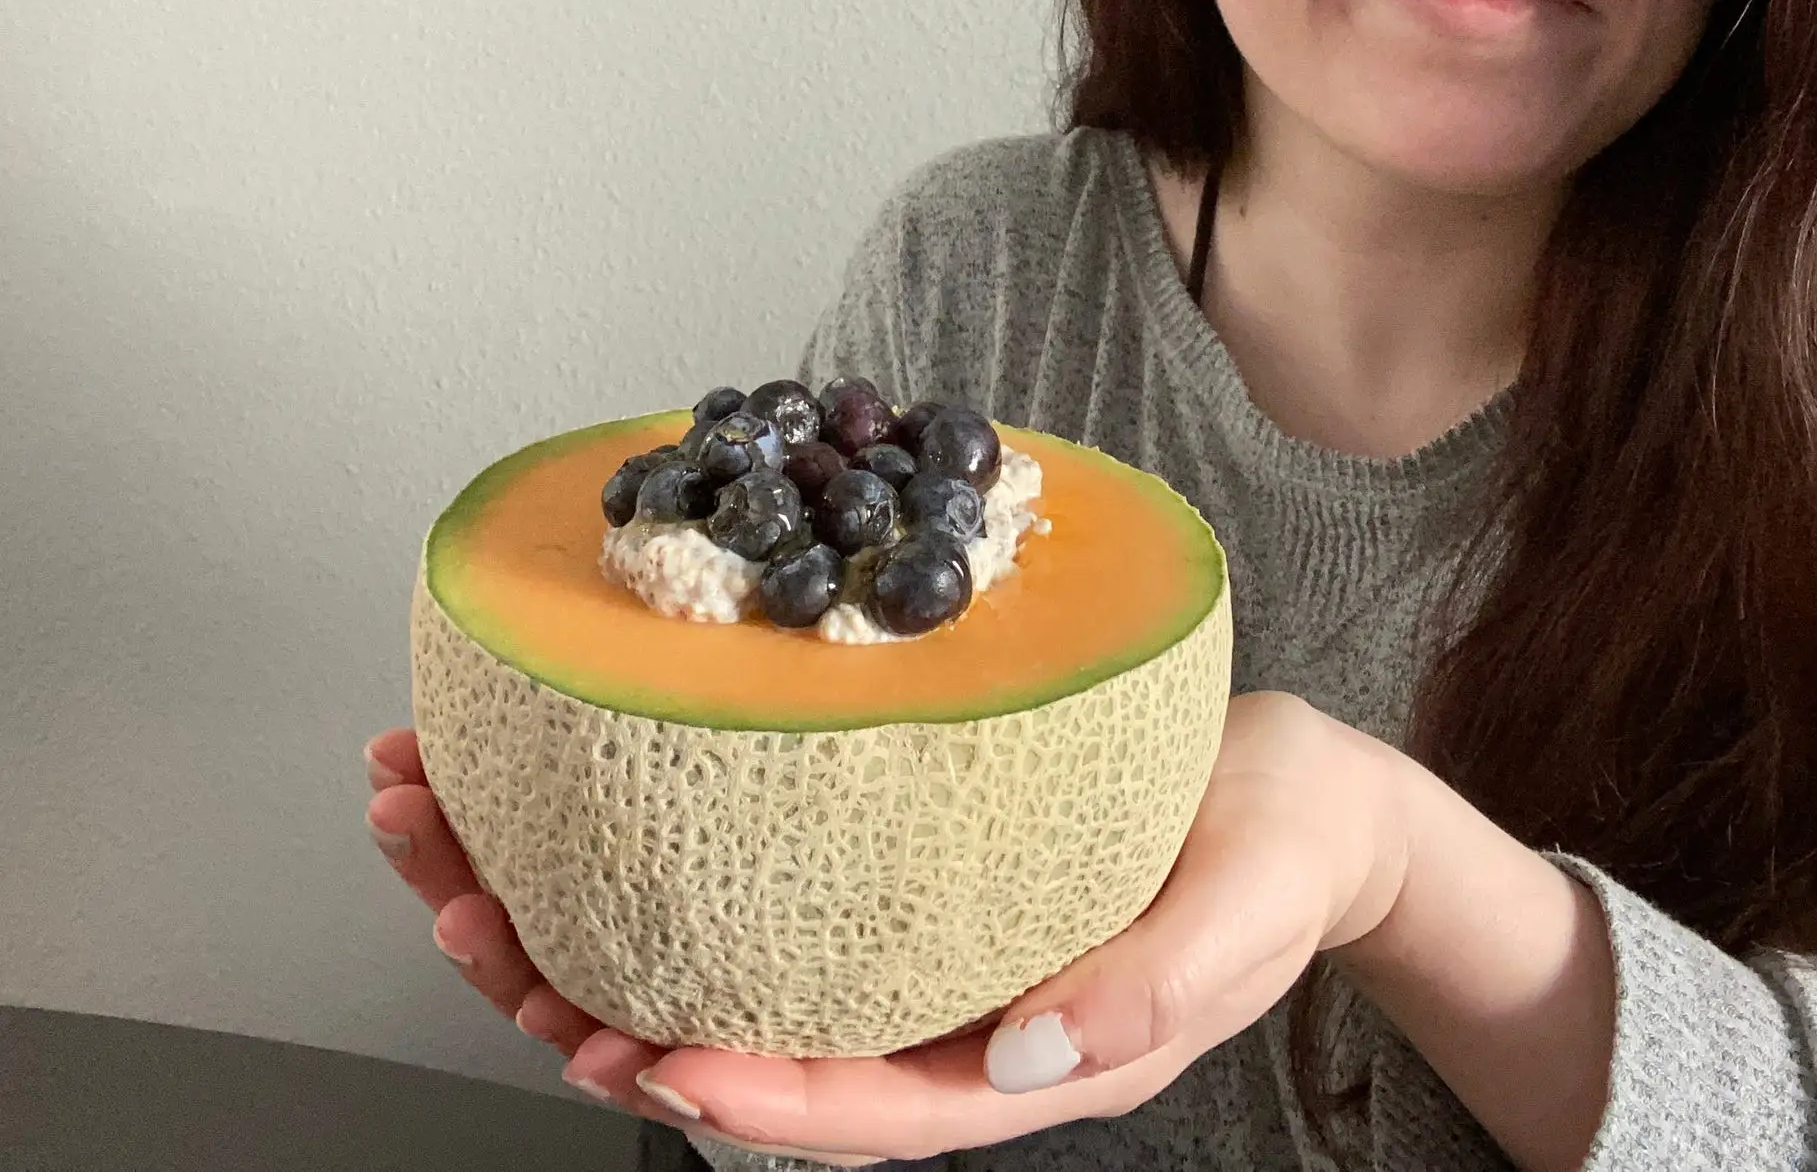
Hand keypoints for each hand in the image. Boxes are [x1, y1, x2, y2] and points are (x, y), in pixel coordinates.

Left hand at [366, 694, 1406, 1164]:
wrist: (1299, 795)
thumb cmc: (1277, 854)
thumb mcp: (1244, 914)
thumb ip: (1151, 991)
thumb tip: (1026, 1057)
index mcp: (1009, 1061)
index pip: (853, 1106)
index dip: (740, 1094)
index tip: (629, 1052)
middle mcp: (925, 1018)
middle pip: (725, 1036)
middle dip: (568, 987)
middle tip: (453, 904)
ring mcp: (888, 946)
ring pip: (697, 958)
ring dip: (555, 908)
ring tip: (441, 826)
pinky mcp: (873, 869)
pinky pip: (730, 877)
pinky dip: (632, 838)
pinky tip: (552, 786)